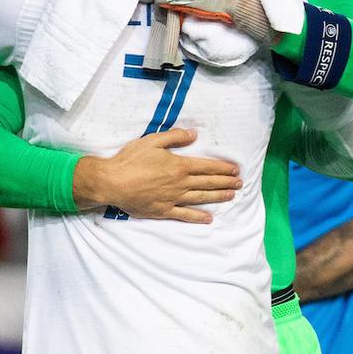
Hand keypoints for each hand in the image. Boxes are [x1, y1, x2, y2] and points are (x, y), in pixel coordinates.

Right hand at [72, 128, 241, 224]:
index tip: (235, 170)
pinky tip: (209, 219)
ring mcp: (173, 198)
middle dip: (226, 182)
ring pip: (201, 198)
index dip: (222, 168)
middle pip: (208, 183)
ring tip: (232, 196)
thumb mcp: (153, 141)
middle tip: (240, 183)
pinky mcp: (163, 211)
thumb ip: (175, 137)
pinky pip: (185, 215)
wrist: (112, 182)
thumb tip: (194, 135)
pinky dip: (198, 217)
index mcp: (179, 165)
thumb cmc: (131, 159)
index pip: (207, 166)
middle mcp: (180, 183)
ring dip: (218, 197)